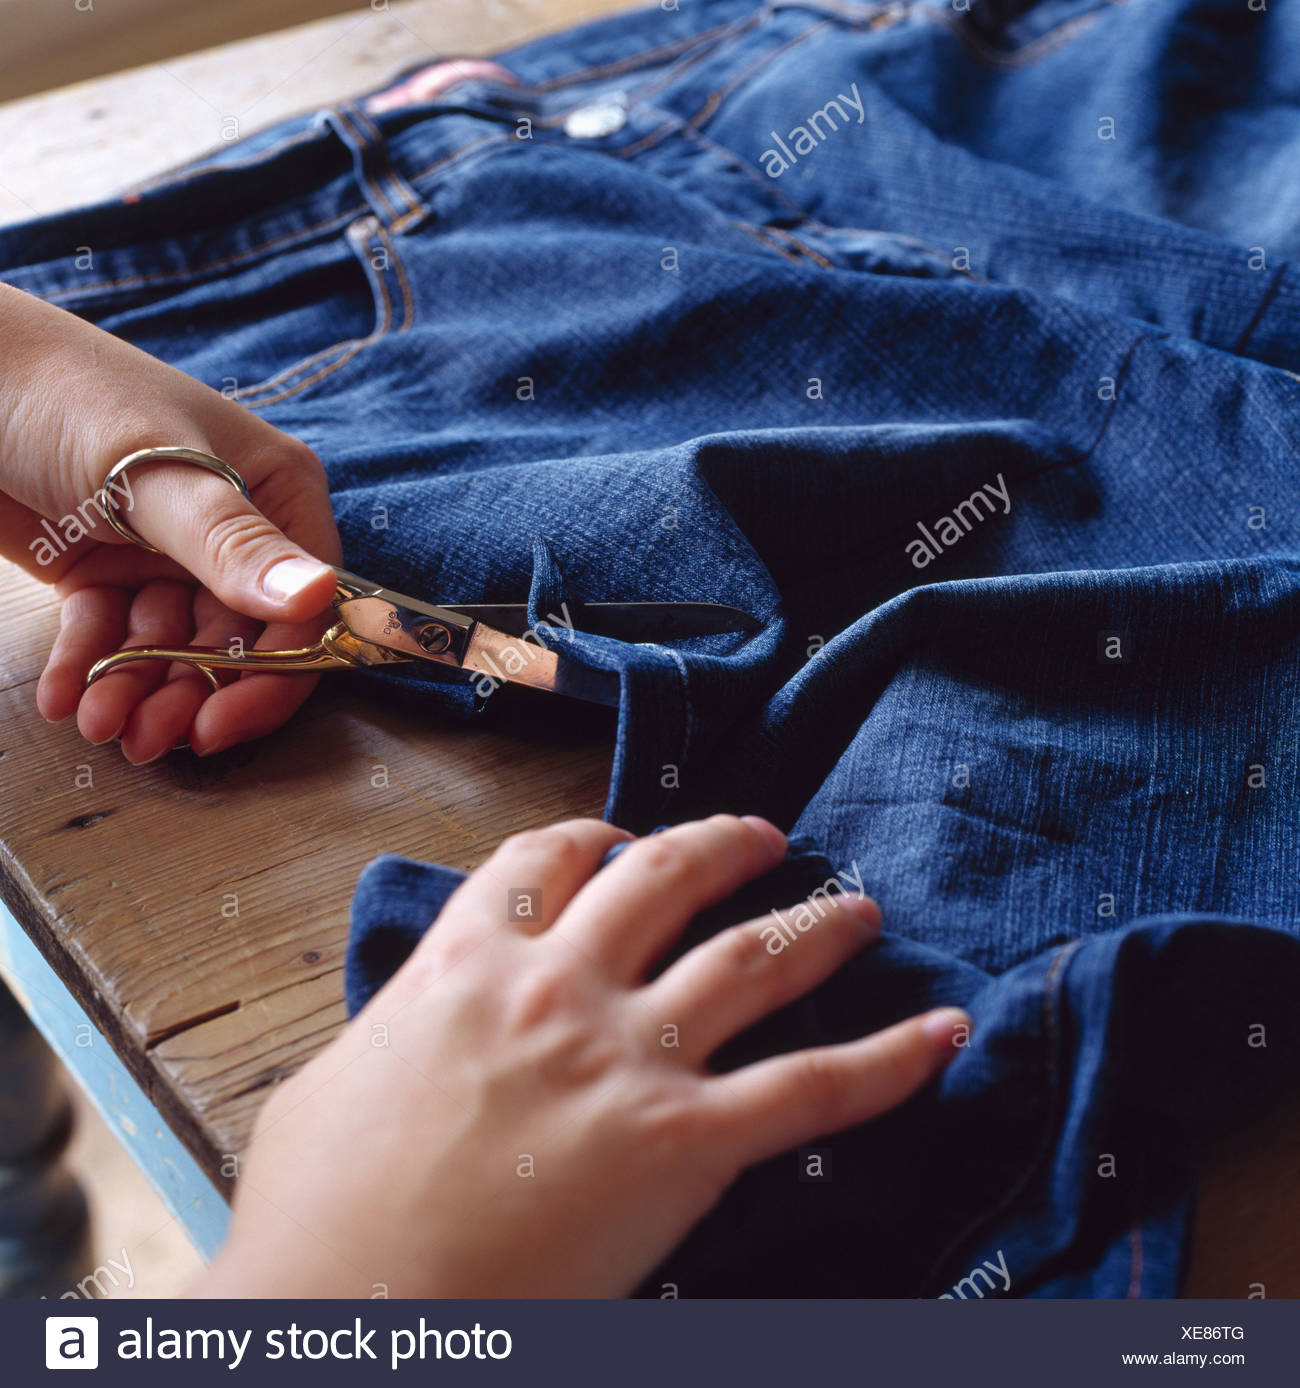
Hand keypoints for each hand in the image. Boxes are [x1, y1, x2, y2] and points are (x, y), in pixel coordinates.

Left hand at [0, 282, 342, 760]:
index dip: (270, 674)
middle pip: (237, 642)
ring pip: (173, 649)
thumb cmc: (64, 395)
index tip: (219, 723)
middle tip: (146, 737)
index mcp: (275, 494)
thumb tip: (317, 597)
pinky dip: (90, 670)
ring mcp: (170, 553)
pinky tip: (63, 697)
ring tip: (95, 721)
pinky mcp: (108, 569)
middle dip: (189, 692)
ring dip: (137, 691)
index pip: (302, 609)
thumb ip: (231, 543)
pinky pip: (114, 636)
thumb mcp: (153, 472)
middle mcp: (235, 531)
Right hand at [196, 815, 968, 1297]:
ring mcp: (628, 1058)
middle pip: (661, 878)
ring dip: (813, 924)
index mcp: (466, 964)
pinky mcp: (685, 1144)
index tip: (618, 843)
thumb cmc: (318, 1218)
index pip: (542, 862)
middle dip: (720, 846)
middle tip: (762, 838)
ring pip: (750, 958)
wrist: (346, 1311)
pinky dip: (888, 1059)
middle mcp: (559, 986)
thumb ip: (396, 1030)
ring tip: (858, 907)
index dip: (589, 840)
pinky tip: (943, 1032)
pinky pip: (811, 1088)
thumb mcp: (331, 1089)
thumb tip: (418, 1020)